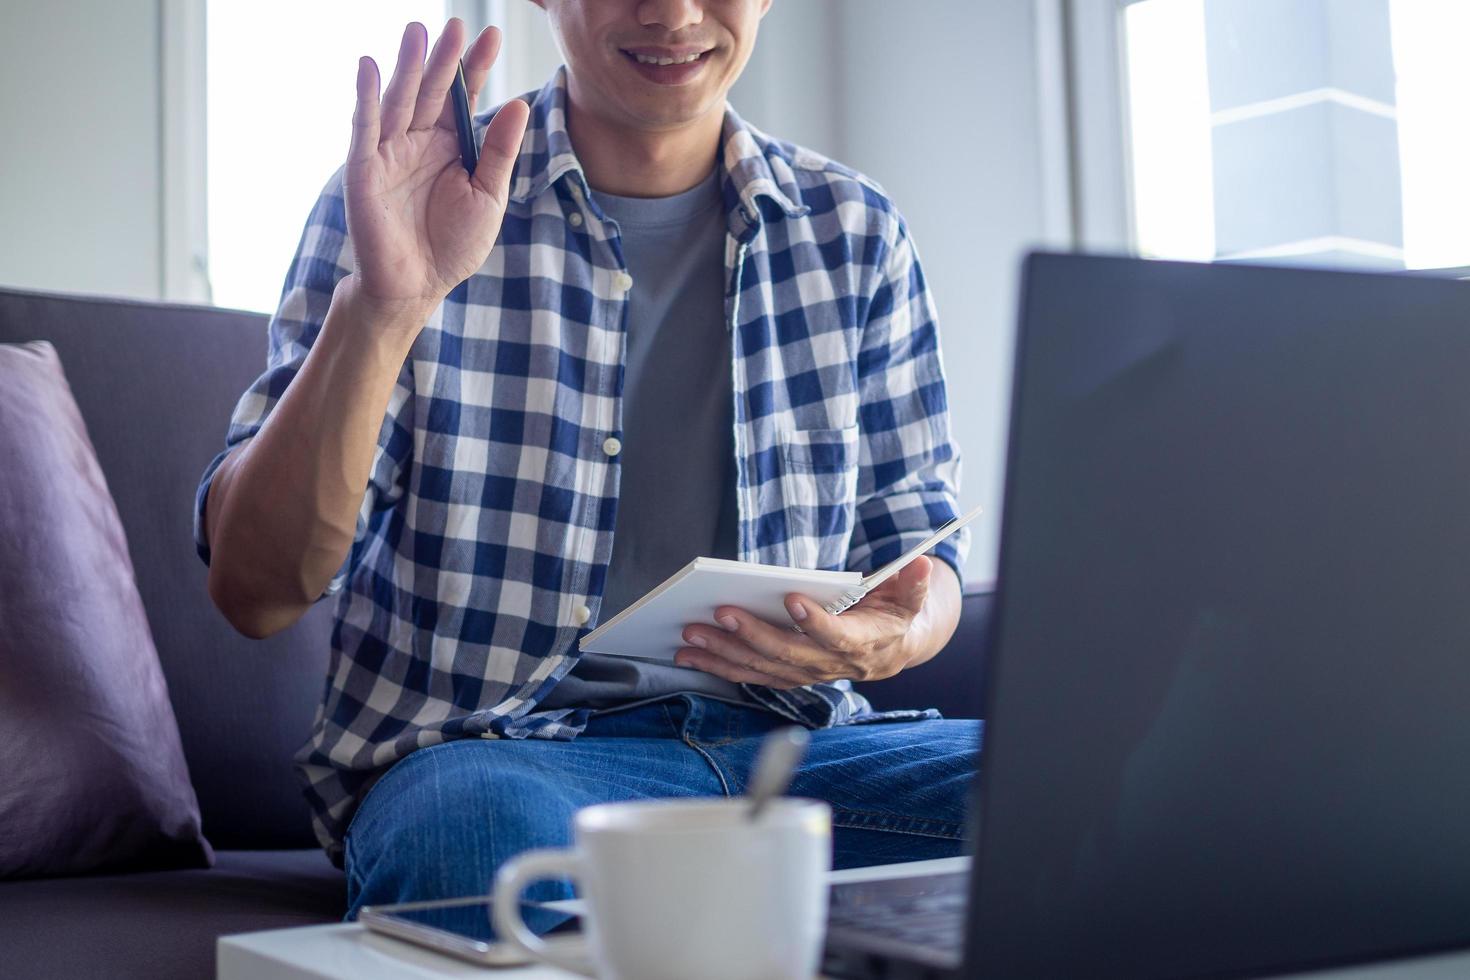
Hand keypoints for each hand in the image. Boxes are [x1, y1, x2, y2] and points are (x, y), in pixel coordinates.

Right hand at [344, 19, 529, 322]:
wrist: (416, 286)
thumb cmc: (453, 245)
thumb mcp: (488, 196)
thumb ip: (499, 151)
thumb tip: (519, 104)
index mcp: (451, 146)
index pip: (463, 98)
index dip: (476, 68)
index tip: (492, 36)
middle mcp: (419, 141)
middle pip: (431, 91)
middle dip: (443, 59)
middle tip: (455, 25)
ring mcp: (389, 152)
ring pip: (399, 101)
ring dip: (406, 67)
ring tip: (417, 32)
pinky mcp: (364, 169)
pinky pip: (365, 128)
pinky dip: (367, 98)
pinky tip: (371, 68)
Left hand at [675, 557, 936, 688]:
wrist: (892, 649)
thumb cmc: (894, 614)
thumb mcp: (911, 596)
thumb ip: (914, 583)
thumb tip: (921, 563)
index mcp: (863, 643)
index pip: (838, 636)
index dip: (817, 622)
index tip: (792, 599)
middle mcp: (831, 665)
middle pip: (789, 654)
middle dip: (753, 635)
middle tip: (722, 612)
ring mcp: (806, 674)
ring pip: (762, 668)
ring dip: (725, 654)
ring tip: (691, 635)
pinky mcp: (787, 675)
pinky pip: (750, 674)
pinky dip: (720, 666)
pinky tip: (691, 654)